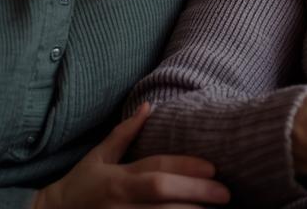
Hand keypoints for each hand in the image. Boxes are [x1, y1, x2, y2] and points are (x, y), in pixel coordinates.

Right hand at [31, 102, 228, 208]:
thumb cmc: (81, 186)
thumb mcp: (99, 157)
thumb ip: (124, 134)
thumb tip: (148, 107)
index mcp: (118, 178)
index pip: (156, 169)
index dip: (185, 167)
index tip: (213, 168)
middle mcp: (121, 200)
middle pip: (162, 194)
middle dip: (196, 193)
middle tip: (225, 194)